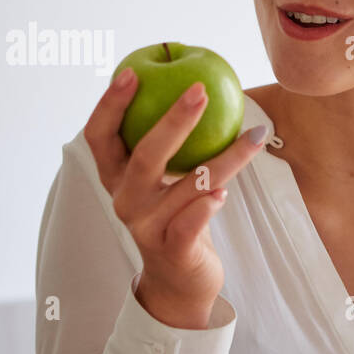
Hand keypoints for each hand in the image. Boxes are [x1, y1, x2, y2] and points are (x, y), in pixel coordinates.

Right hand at [83, 69, 264, 325]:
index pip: (100, 136)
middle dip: (172, 121)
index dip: (110, 104)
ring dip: (223, 159)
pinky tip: (224, 192)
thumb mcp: (167, 181)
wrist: (181, 282)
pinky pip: (191, 223)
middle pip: (143, 156)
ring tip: (254, 135)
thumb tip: (199, 87)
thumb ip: (172, 145)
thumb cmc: (177, 218)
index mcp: (118, 178)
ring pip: (185, 186)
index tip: (132, 71)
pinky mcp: (174, 251)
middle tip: (200, 91)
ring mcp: (147, 227)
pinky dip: (207, 206)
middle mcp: (126, 201)